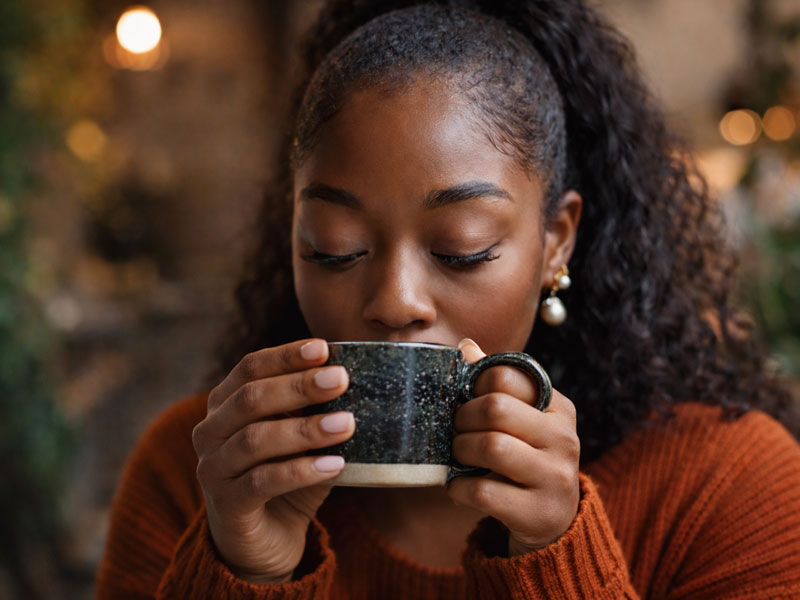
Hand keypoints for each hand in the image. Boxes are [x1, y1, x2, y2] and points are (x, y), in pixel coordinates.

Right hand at [191, 339, 354, 582]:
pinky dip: (301, 470)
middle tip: (340, 379)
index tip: (324, 348)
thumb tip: (355, 380)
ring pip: (255, 439)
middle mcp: (210, 432)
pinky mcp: (227, 506)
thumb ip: (315, 410)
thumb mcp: (300, 439)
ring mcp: (213, 470)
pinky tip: (335, 465)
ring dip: (305, 429)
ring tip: (347, 424)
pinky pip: (262, 482)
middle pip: (250, 399)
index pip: (249, 368)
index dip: (285, 356)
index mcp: (224, 405)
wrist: (263, 542)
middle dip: (298, 386)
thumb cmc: (285, 478)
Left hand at [448, 339, 579, 554]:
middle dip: (463, 418)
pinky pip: (481, 490)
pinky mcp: (536, 512)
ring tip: (459, 455)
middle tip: (457, 430)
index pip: (505, 375)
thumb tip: (466, 346)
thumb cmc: (526, 457)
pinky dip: (458, 487)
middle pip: (495, 409)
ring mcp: (554, 476)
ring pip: (491, 447)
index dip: (475, 385)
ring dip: (460, 451)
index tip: (468, 400)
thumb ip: (495, 383)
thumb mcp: (520, 418)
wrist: (552, 520)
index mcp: (558, 407)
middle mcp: (563, 438)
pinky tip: (460, 486)